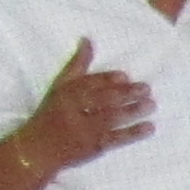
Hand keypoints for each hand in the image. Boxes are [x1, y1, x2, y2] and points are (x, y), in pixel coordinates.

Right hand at [19, 40, 155, 176]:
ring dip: (133, 111)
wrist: (36, 150)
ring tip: (152, 104)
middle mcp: (73, 111)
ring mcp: (84, 131)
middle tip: (146, 88)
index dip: (106, 80)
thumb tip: (88, 40)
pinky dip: (134, 133)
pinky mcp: (93, 148)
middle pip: (102, 100)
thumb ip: (77, 65)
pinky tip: (150, 127)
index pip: (88, 85)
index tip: (124, 76)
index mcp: (65, 94)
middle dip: (126, 94)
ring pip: (111, 118)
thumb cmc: (51, 113)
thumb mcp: (59, 87)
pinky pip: (115, 139)